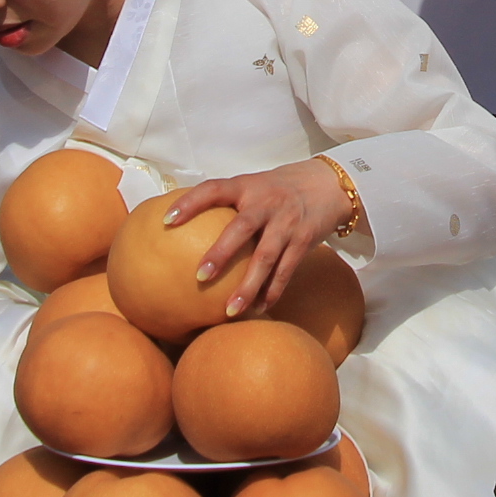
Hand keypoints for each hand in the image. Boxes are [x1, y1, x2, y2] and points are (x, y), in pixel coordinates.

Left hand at [166, 157, 351, 320]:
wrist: (329, 185)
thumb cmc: (278, 190)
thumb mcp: (253, 186)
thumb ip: (226, 203)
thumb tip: (184, 228)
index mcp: (247, 186)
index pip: (213, 189)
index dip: (189, 202)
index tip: (167, 221)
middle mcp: (267, 202)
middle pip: (242, 228)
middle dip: (221, 253)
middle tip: (199, 276)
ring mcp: (287, 222)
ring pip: (265, 257)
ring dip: (247, 286)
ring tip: (230, 311)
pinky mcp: (304, 240)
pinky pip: (286, 270)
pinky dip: (271, 291)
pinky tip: (258, 309)